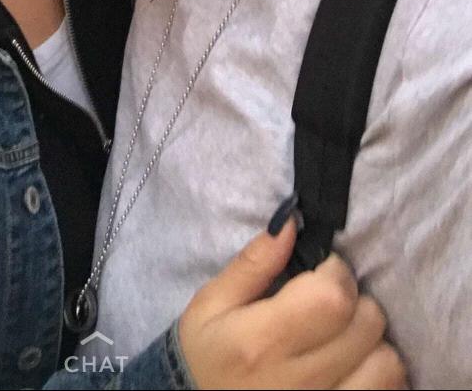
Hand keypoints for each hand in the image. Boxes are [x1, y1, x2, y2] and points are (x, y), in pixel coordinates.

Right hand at [177, 220, 405, 389]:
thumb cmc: (208, 356)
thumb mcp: (211, 305)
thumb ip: (252, 263)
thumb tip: (291, 222)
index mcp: (262, 343)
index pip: (333, 297)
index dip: (336, 274)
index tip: (321, 272)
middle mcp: (300, 381)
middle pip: (368, 324)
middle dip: (356, 302)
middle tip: (331, 304)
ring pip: (388, 363)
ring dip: (374, 342)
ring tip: (347, 338)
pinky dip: (382, 374)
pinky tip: (358, 367)